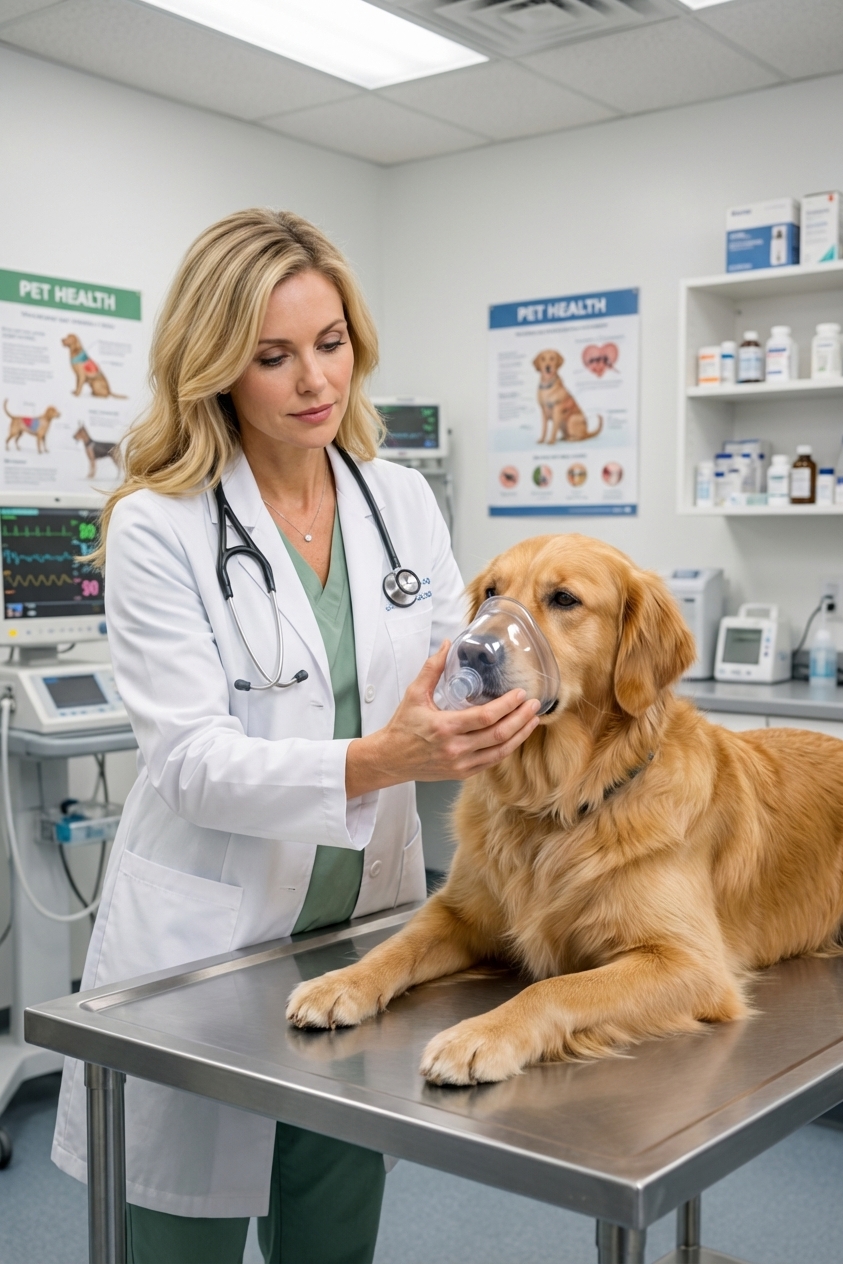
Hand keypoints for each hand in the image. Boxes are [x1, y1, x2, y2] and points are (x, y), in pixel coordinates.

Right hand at [346, 642, 540, 797]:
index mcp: (444, 727)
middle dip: (521, 719)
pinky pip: (491, 761)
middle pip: (498, 734)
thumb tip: (447, 645)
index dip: (507, 705)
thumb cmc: (402, 727)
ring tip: (533, 720)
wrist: (390, 759)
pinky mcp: (462, 773)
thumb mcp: (414, 694)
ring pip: (500, 751)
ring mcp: (460, 764)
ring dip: (520, 735)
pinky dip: (507, 748)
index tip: (520, 694)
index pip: (485, 716)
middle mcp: (455, 748)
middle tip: (534, 705)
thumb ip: (432, 669)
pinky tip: (515, 736)